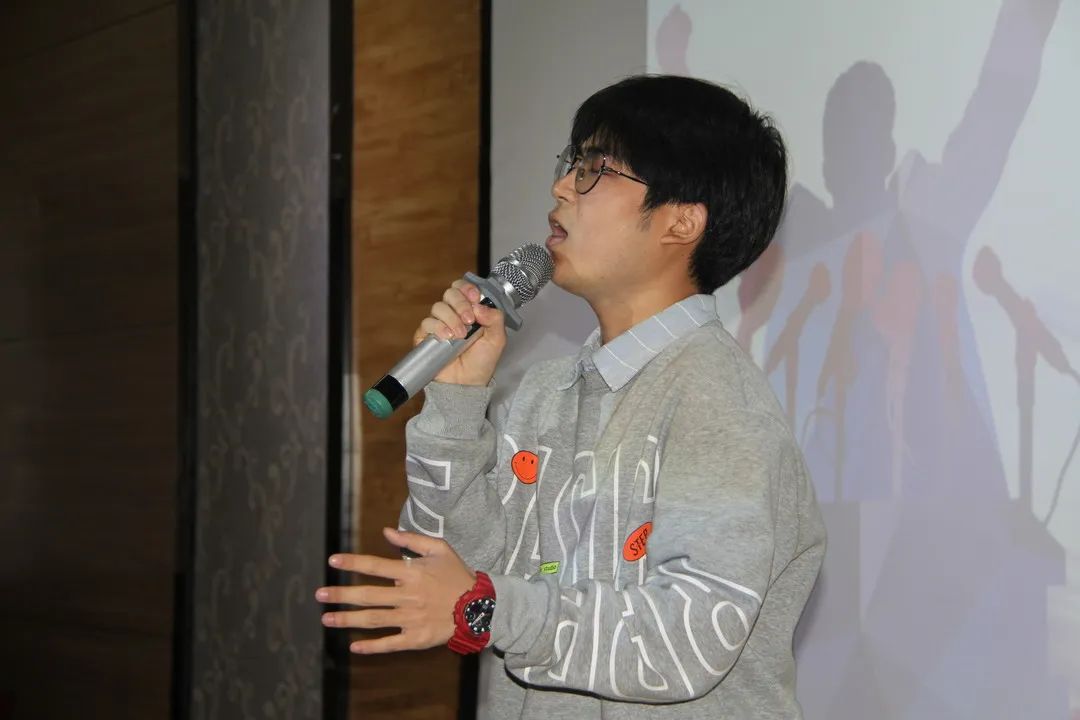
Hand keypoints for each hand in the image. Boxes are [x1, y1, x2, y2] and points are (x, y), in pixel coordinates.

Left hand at [315, 528, 476, 653]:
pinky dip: (372, 647)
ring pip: (373, 620)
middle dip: (341, 595)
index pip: (375, 566)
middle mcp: (407, 596)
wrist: (479, 607)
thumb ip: (412, 540)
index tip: (332, 561)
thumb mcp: (440, 549)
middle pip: (368, 595)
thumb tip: (386, 532)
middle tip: (319, 595)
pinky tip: (354, 647)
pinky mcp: (416, 638)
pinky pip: (390, 643)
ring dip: (348, 620)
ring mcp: (411, 619)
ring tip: (326, 619)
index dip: (352, 563)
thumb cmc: (457, 575)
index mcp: (411, 573)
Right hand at [415, 279, 506, 385]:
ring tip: (460, 335)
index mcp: (471, 310)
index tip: (474, 297)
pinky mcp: (426, 336)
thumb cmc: (481, 362)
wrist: (467, 383)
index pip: (464, 289)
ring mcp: (439, 324)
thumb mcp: (497, 339)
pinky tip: (447, 337)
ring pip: (438, 307)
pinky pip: (427, 323)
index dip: (467, 288)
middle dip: (460, 303)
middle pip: (450, 293)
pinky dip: (438, 327)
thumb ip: (495, 318)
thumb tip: (479, 305)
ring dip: (451, 318)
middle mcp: (454, 314)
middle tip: (469, 320)